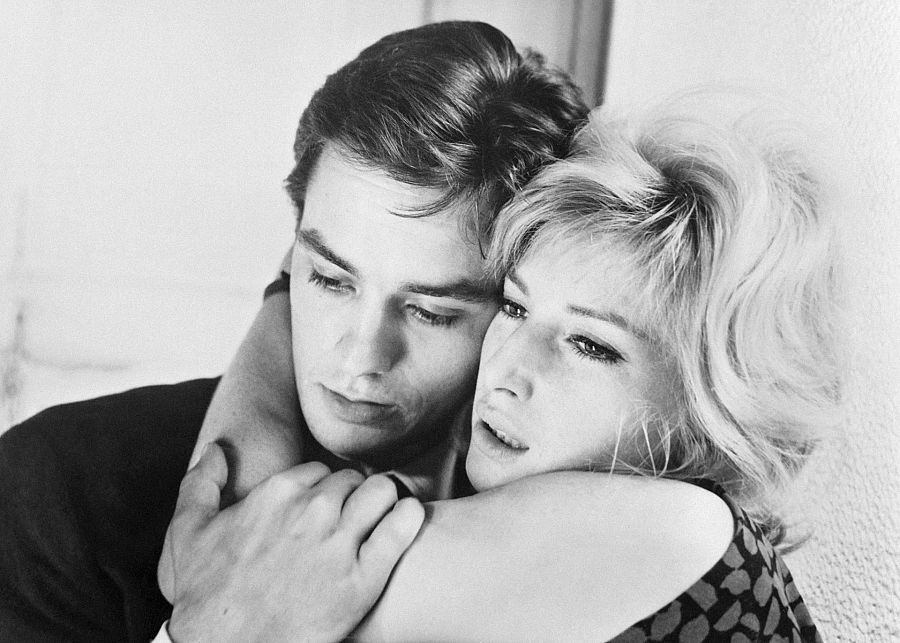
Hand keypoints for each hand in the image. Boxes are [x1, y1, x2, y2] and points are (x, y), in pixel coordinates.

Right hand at [158, 443, 423, 642]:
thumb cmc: (208, 594)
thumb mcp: (188, 531)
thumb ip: (200, 482)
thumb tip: (216, 449)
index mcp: (277, 493)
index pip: (321, 470)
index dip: (323, 489)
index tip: (322, 509)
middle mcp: (312, 510)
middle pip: (353, 480)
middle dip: (352, 497)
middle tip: (348, 522)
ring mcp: (340, 542)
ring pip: (382, 491)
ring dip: (382, 502)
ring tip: (376, 522)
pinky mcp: (364, 576)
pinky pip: (403, 524)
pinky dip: (408, 517)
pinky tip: (402, 522)